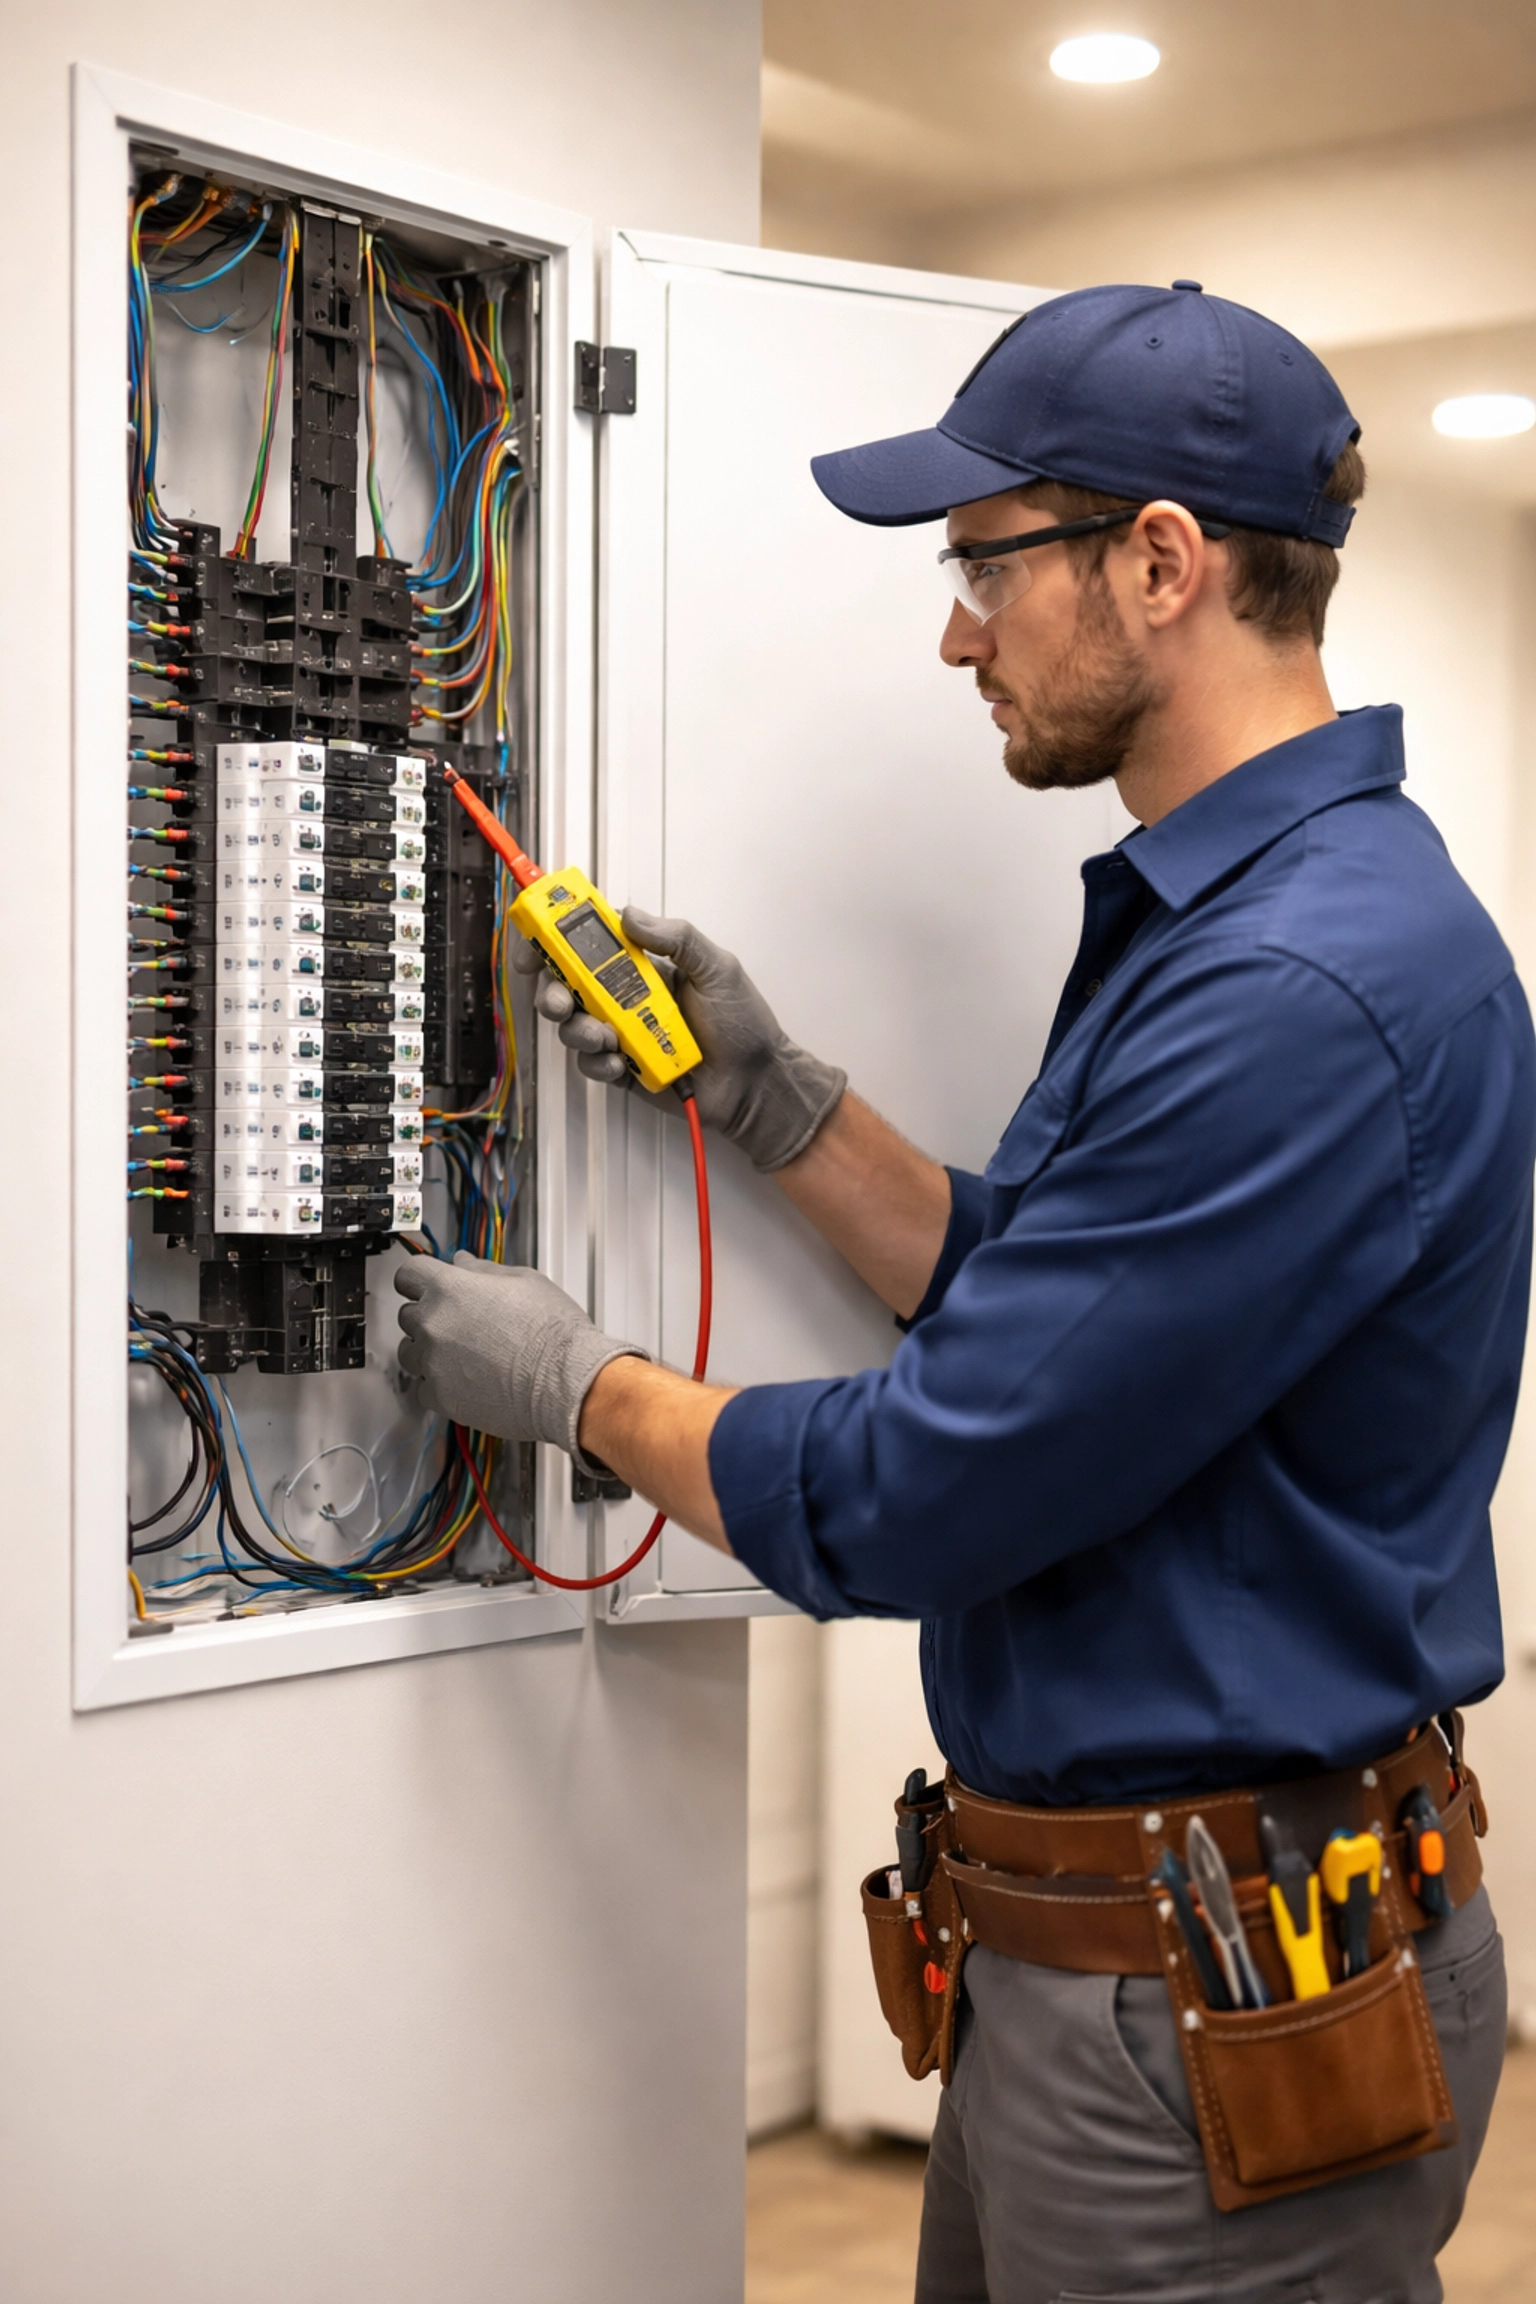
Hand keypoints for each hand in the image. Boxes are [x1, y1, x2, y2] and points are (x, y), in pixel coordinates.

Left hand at [394, 1253, 647, 1462]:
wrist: (566, 1381)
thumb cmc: (553, 1333)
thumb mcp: (524, 1281)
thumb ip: (483, 1270)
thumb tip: (462, 1262)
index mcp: (450, 1288)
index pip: (409, 1274)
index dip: (420, 1280)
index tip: (428, 1287)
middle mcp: (433, 1323)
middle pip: (408, 1314)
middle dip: (430, 1316)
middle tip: (462, 1325)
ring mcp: (433, 1362)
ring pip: (410, 1353)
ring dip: (429, 1351)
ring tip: (465, 1355)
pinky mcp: (440, 1396)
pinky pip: (424, 1387)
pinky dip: (440, 1384)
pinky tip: (468, 1380)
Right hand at [513, 906, 845, 1171]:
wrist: (755, 1083)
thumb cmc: (743, 1024)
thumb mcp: (718, 968)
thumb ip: (677, 938)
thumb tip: (630, 915)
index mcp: (645, 965)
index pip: (592, 943)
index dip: (557, 938)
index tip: (538, 940)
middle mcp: (627, 997)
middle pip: (568, 985)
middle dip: (553, 990)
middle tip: (561, 1000)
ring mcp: (623, 1033)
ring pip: (574, 1025)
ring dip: (579, 1030)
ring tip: (607, 1039)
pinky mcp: (623, 1069)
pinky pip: (591, 1064)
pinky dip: (598, 1063)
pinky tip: (621, 1063)